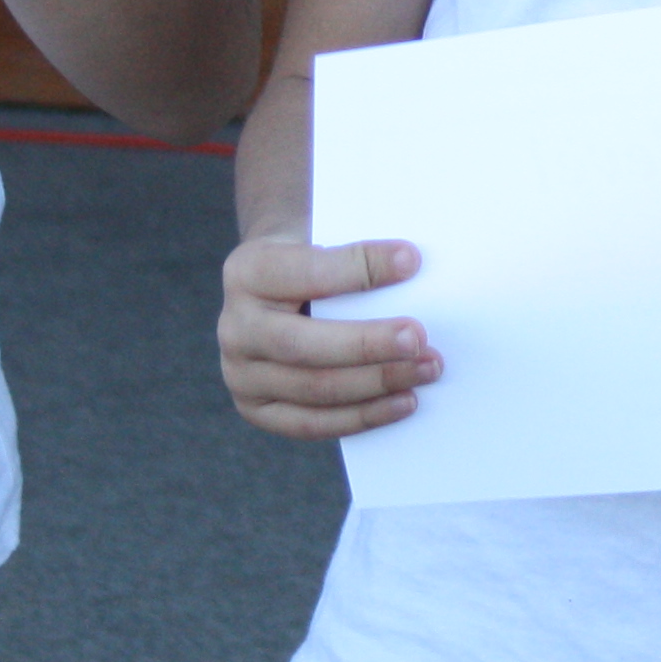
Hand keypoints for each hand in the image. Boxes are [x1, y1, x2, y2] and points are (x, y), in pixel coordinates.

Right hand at [218, 235, 439, 439]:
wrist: (275, 291)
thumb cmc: (312, 261)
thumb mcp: (322, 238)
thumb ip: (356, 252)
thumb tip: (413, 266)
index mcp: (248, 271)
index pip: (308, 272)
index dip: (360, 268)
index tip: (411, 261)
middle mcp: (234, 327)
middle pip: (304, 345)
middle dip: (368, 344)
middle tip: (418, 339)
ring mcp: (241, 374)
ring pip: (314, 389)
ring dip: (377, 383)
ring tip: (426, 369)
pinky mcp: (257, 409)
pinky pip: (312, 423)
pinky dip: (364, 416)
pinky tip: (404, 401)